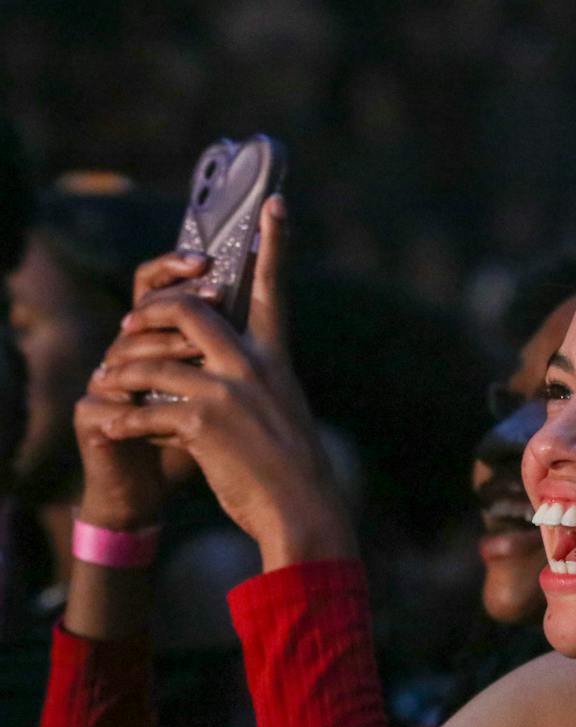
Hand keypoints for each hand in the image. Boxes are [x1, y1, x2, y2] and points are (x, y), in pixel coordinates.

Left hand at [90, 197, 353, 569]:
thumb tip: (220, 369)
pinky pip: (144, 410)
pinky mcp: (204, 423)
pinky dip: (121, 420)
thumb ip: (253, 382)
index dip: (275, 245)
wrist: (304, 510)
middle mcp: (253, 366)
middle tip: (130, 325)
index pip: (273, 290)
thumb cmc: (291, 469)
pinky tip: (110, 427)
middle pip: (189, 310)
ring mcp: (228, 392)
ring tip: (109, 387)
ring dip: (122, 374)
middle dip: (149, 312)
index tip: (277, 204)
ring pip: (151, 361)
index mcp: (275, 358)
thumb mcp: (281, 412)